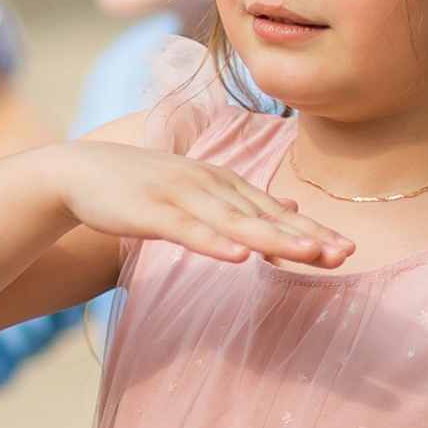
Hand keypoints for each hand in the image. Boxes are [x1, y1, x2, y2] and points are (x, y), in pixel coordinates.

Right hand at [50, 141, 354, 268]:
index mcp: (223, 184)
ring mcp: (181, 196)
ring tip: (308, 254)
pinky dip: (214, 242)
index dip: (310, 230)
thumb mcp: (199, 190)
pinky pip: (187, 231)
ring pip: (235, 222)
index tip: (347, 249)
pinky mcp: (151, 212)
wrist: (80, 172)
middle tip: (344, 254)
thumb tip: (290, 205)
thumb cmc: (142, 186)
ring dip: (273, 238)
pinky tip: (238, 256)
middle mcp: (209, 186)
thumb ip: (243, 201)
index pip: (275, 212)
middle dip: (304, 236)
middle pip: (264, 216)